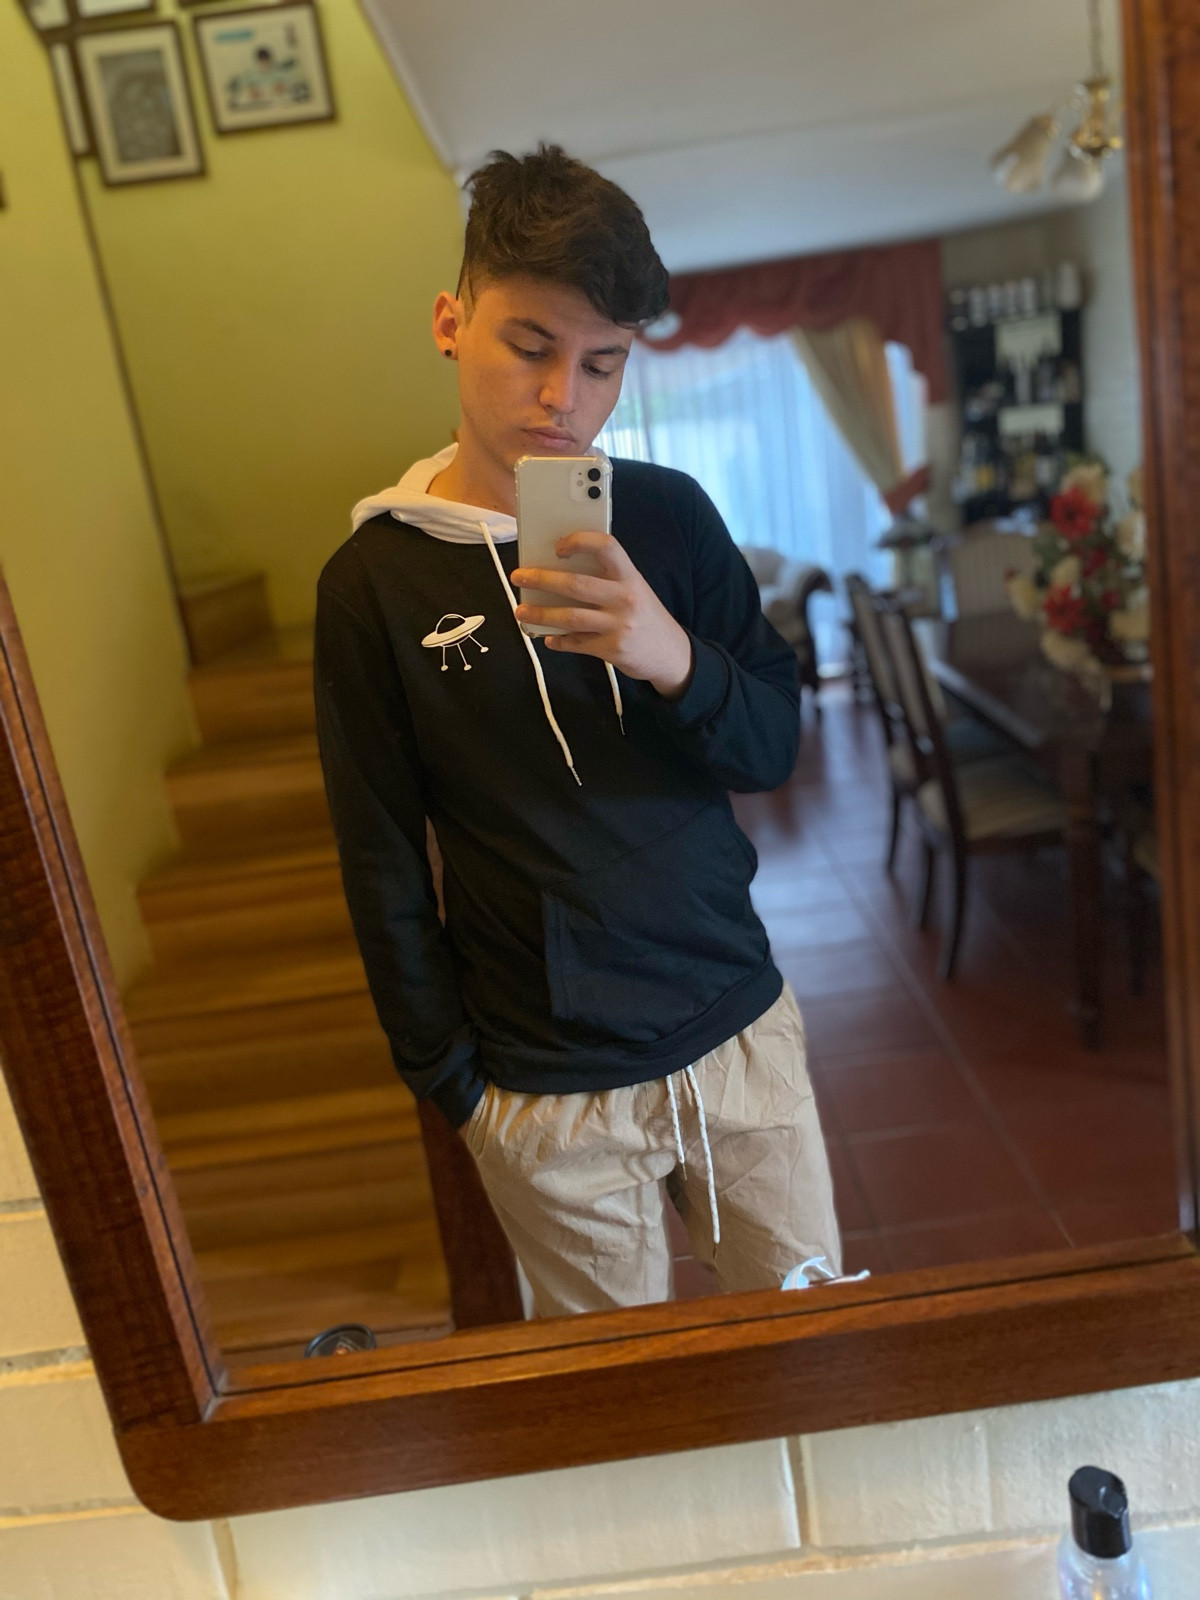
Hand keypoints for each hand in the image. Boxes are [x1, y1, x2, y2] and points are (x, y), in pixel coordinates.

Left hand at [512, 532, 694, 699]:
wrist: (671, 653)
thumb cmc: (644, 615)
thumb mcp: (634, 589)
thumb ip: (606, 579)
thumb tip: (559, 571)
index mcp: (630, 576)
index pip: (606, 547)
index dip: (580, 541)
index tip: (557, 546)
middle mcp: (625, 598)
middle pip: (576, 584)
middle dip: (541, 579)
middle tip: (519, 576)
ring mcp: (618, 625)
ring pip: (570, 617)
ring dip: (540, 614)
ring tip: (521, 611)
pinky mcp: (612, 650)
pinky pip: (577, 643)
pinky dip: (558, 641)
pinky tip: (548, 638)